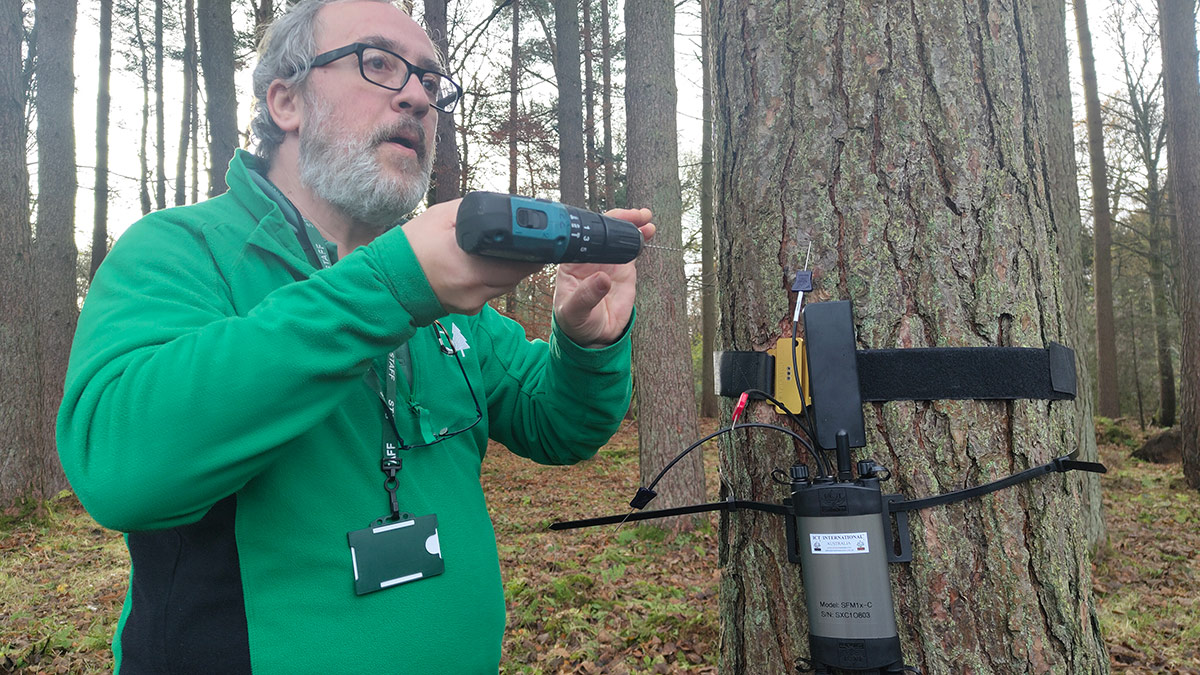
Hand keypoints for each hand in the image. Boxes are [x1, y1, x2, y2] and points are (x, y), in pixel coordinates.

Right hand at [402, 200, 543, 314]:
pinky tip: (487, 266)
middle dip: (525, 260)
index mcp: (468, 265)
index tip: (543, 241)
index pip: (517, 263)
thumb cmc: (411, 247)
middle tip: (532, 243)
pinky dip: (494, 279)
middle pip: (516, 276)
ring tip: (510, 252)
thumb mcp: (440, 217)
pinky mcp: (468, 309)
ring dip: (511, 270)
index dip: (534, 251)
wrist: (388, 281)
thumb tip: (500, 207)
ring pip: (506, 286)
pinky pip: (492, 292)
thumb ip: (472, 211)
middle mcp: (473, 289)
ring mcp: (471, 302)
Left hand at [553, 208, 655, 347]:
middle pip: (605, 230)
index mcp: (573, 262)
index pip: (586, 236)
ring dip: (633, 225)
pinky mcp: (622, 269)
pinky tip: (648, 231)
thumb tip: (602, 279)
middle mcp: (590, 257)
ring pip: (620, 236)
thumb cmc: (575, 323)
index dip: (601, 226)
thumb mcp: (575, 313)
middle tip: (637, 216)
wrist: (592, 336)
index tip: (614, 222)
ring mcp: (607, 261)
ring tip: (646, 218)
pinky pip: (632, 249)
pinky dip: (640, 238)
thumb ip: (586, 296)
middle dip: (621, 219)